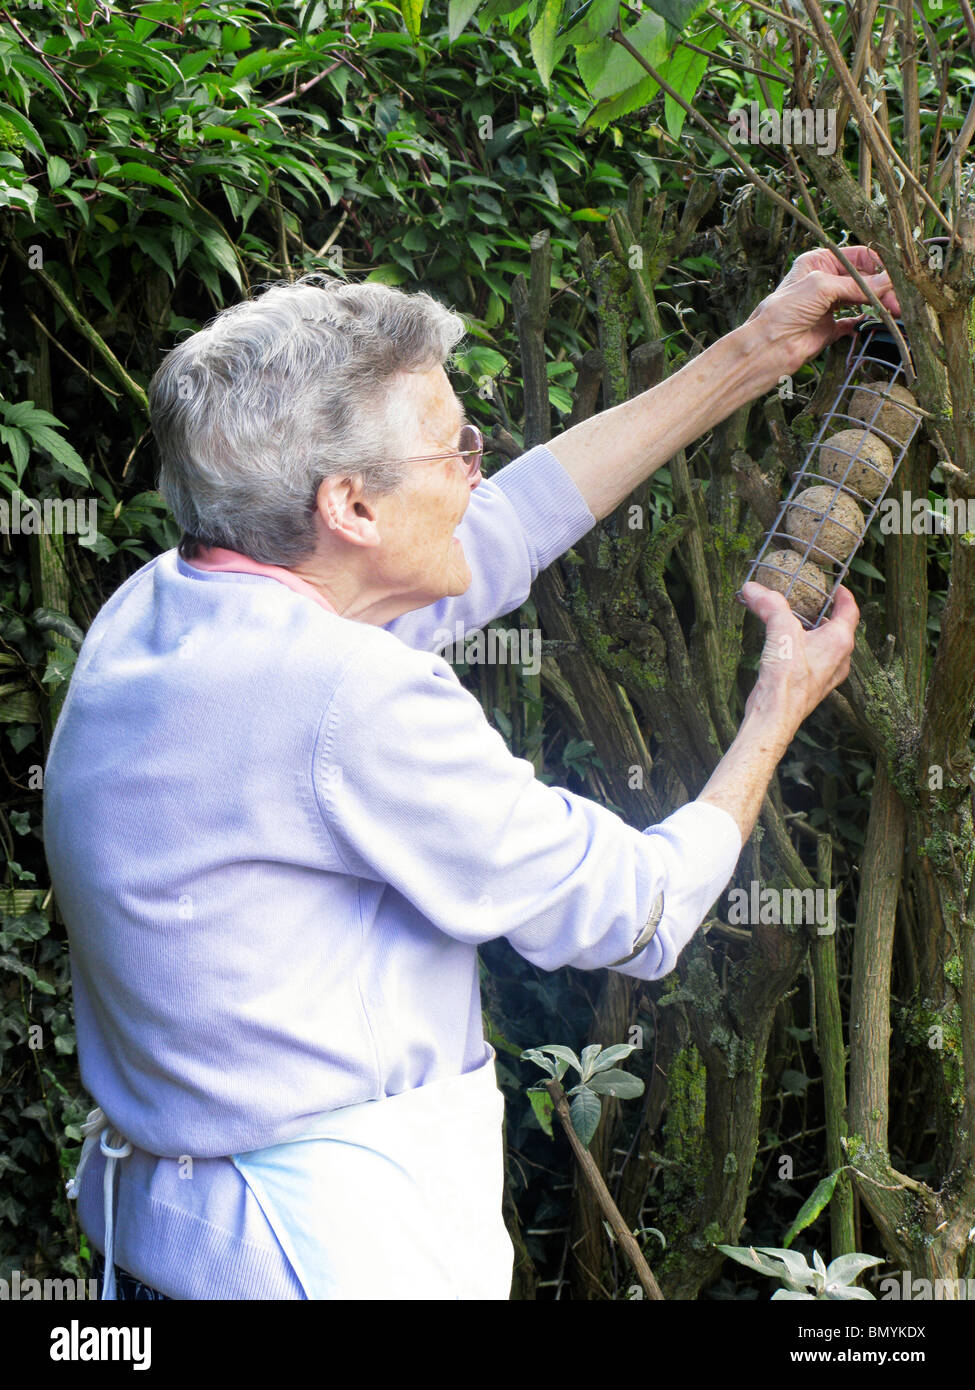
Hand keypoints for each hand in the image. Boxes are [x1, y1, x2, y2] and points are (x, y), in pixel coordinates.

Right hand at [739, 580, 858, 732]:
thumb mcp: (780, 631)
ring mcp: (827, 675)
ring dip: (812, 631)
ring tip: (794, 622)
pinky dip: (803, 648)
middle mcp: (839, 658)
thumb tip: (753, 588)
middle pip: (838, 628)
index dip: (844, 595)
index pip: (850, 610)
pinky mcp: (812, 686)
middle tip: (809, 601)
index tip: (835, 587)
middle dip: (824, 613)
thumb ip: (769, 606)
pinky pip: (814, 660)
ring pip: (826, 645)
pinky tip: (784, 647)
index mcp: (839, 641)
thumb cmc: (787, 678)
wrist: (775, 716)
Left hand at [745, 246, 900, 376]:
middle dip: (883, 288)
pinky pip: (855, 321)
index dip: (879, 266)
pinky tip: (879, 321)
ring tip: (895, 312)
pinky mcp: (831, 327)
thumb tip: (888, 281)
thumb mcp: (822, 287)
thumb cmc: (786, 310)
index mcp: (820, 261)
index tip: (897, 277)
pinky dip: (868, 321)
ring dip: (880, 304)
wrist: (770, 347)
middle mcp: (825, 280)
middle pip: (864, 279)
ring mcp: (829, 304)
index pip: (858, 257)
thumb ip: (856, 284)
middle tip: (899, 301)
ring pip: (863, 299)